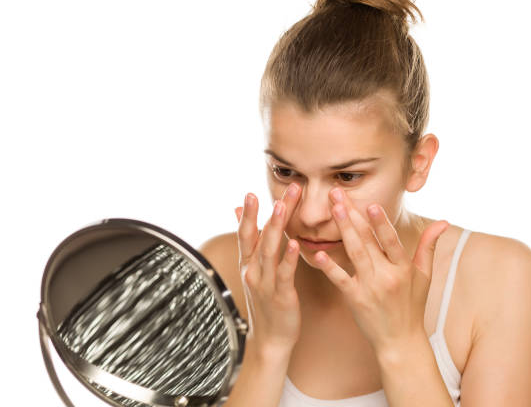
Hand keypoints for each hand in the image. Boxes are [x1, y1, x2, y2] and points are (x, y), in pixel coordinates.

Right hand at [234, 182, 302, 357]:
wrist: (270, 339)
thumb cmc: (266, 302)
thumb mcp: (253, 271)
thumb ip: (249, 242)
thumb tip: (236, 212)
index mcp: (249, 264)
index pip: (246, 234)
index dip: (248, 214)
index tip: (251, 193)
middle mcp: (253, 271)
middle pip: (261, 236)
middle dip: (271, 212)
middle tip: (282, 191)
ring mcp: (265, 283)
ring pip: (270, 251)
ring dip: (277, 227)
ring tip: (283, 207)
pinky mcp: (281, 296)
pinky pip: (284, 274)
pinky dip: (288, 258)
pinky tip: (294, 243)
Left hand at [313, 187, 448, 356]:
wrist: (400, 341)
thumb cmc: (412, 306)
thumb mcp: (424, 276)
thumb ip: (428, 246)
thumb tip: (443, 222)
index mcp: (403, 269)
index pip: (391, 241)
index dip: (381, 222)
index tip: (371, 203)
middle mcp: (387, 276)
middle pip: (368, 241)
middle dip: (353, 215)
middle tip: (338, 194)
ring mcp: (370, 287)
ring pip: (354, 253)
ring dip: (343, 230)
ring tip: (333, 210)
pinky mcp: (355, 299)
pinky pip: (340, 280)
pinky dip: (329, 267)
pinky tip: (318, 253)